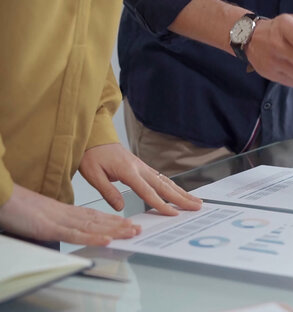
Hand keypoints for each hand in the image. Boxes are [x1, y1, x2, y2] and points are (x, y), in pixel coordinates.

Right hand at [0, 184, 140, 245]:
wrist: (1, 196)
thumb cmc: (17, 207)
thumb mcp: (41, 216)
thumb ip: (55, 221)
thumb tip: (65, 228)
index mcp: (64, 211)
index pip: (93, 216)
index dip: (111, 220)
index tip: (126, 223)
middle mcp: (66, 214)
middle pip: (98, 220)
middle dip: (120, 225)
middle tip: (138, 228)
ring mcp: (60, 220)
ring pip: (93, 226)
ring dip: (114, 230)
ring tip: (131, 232)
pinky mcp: (50, 227)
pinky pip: (76, 234)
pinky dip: (93, 236)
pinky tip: (107, 239)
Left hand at [79, 143, 201, 215]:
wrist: (94, 137)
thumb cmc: (92, 155)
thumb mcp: (93, 174)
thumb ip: (107, 191)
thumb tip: (120, 207)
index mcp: (128, 171)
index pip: (148, 192)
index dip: (161, 204)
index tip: (173, 213)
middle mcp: (140, 168)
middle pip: (164, 186)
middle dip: (182, 198)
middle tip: (196, 206)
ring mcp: (143, 167)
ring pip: (166, 182)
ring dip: (182, 192)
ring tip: (195, 201)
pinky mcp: (143, 167)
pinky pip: (162, 178)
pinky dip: (173, 186)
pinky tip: (180, 192)